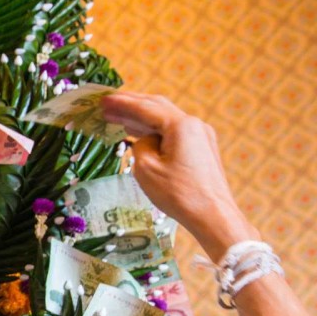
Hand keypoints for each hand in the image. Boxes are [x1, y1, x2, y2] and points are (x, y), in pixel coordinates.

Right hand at [101, 91, 257, 260]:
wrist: (213, 216)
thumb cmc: (179, 195)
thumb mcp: (146, 170)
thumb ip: (140, 146)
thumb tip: (145, 140)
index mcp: (180, 125)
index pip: (145, 108)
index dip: (121, 103)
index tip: (103, 100)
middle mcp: (194, 124)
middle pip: (157, 107)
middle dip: (131, 105)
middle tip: (108, 104)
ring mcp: (201, 135)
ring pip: (166, 120)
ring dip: (142, 118)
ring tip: (119, 118)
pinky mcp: (203, 148)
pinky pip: (175, 133)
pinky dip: (156, 131)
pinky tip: (142, 134)